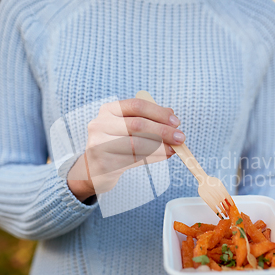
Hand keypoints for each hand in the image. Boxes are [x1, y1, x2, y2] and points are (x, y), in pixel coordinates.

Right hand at [67, 98, 183, 200]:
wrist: (94, 168)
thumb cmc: (116, 144)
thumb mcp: (128, 127)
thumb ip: (148, 119)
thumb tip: (171, 114)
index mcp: (109, 110)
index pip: (136, 106)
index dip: (158, 112)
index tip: (176, 121)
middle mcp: (100, 124)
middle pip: (138, 125)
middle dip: (163, 131)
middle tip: (180, 137)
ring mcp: (100, 144)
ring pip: (137, 144)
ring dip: (161, 147)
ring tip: (174, 149)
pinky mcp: (105, 163)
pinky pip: (135, 159)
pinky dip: (153, 157)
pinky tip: (164, 156)